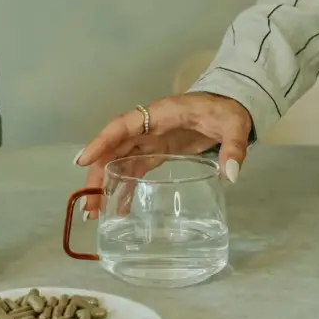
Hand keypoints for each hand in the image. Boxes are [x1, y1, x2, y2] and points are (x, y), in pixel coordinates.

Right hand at [75, 92, 252, 216]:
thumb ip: (234, 147)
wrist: (230, 105)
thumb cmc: (227, 111)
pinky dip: (124, 187)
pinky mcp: (157, 152)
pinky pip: (133, 169)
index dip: (102, 142)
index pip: (123, 125)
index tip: (83, 161)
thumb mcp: (235, 125)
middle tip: (88, 203)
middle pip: (114, 148)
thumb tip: (231, 174)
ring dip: (105, 184)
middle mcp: (148, 126)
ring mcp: (151, 140)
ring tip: (93, 212)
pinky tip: (119, 208)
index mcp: (161, 114)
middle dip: (97, 173)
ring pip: (119, 160)